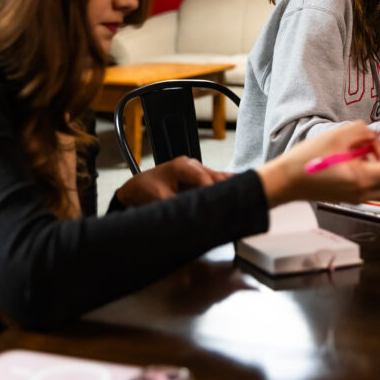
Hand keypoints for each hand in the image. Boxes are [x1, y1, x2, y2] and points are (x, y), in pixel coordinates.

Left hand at [115, 156, 231, 206]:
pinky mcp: (200, 179)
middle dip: (226, 190)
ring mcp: (198, 171)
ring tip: (242, 201)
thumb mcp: (159, 198)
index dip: (212, 191)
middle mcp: (193, 165)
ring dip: (228, 190)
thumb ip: (177, 204)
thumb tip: (193, 214)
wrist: (137, 188)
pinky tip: (241, 192)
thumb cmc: (145, 189)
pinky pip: (217, 182)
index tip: (218, 206)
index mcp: (183, 165)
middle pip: (216, 177)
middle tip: (237, 204)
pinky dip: (227, 188)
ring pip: (219, 179)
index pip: (205, 178)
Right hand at [257, 121, 379, 206]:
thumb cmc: (306, 160)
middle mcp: (364, 193)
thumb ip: (362, 131)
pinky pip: (377, 188)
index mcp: (362, 180)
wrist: (286, 181)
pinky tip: (357, 159)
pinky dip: (376, 174)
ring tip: (367, 153)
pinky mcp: (352, 196)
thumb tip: (376, 133)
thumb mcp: (335, 136)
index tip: (372, 142)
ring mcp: (359, 197)